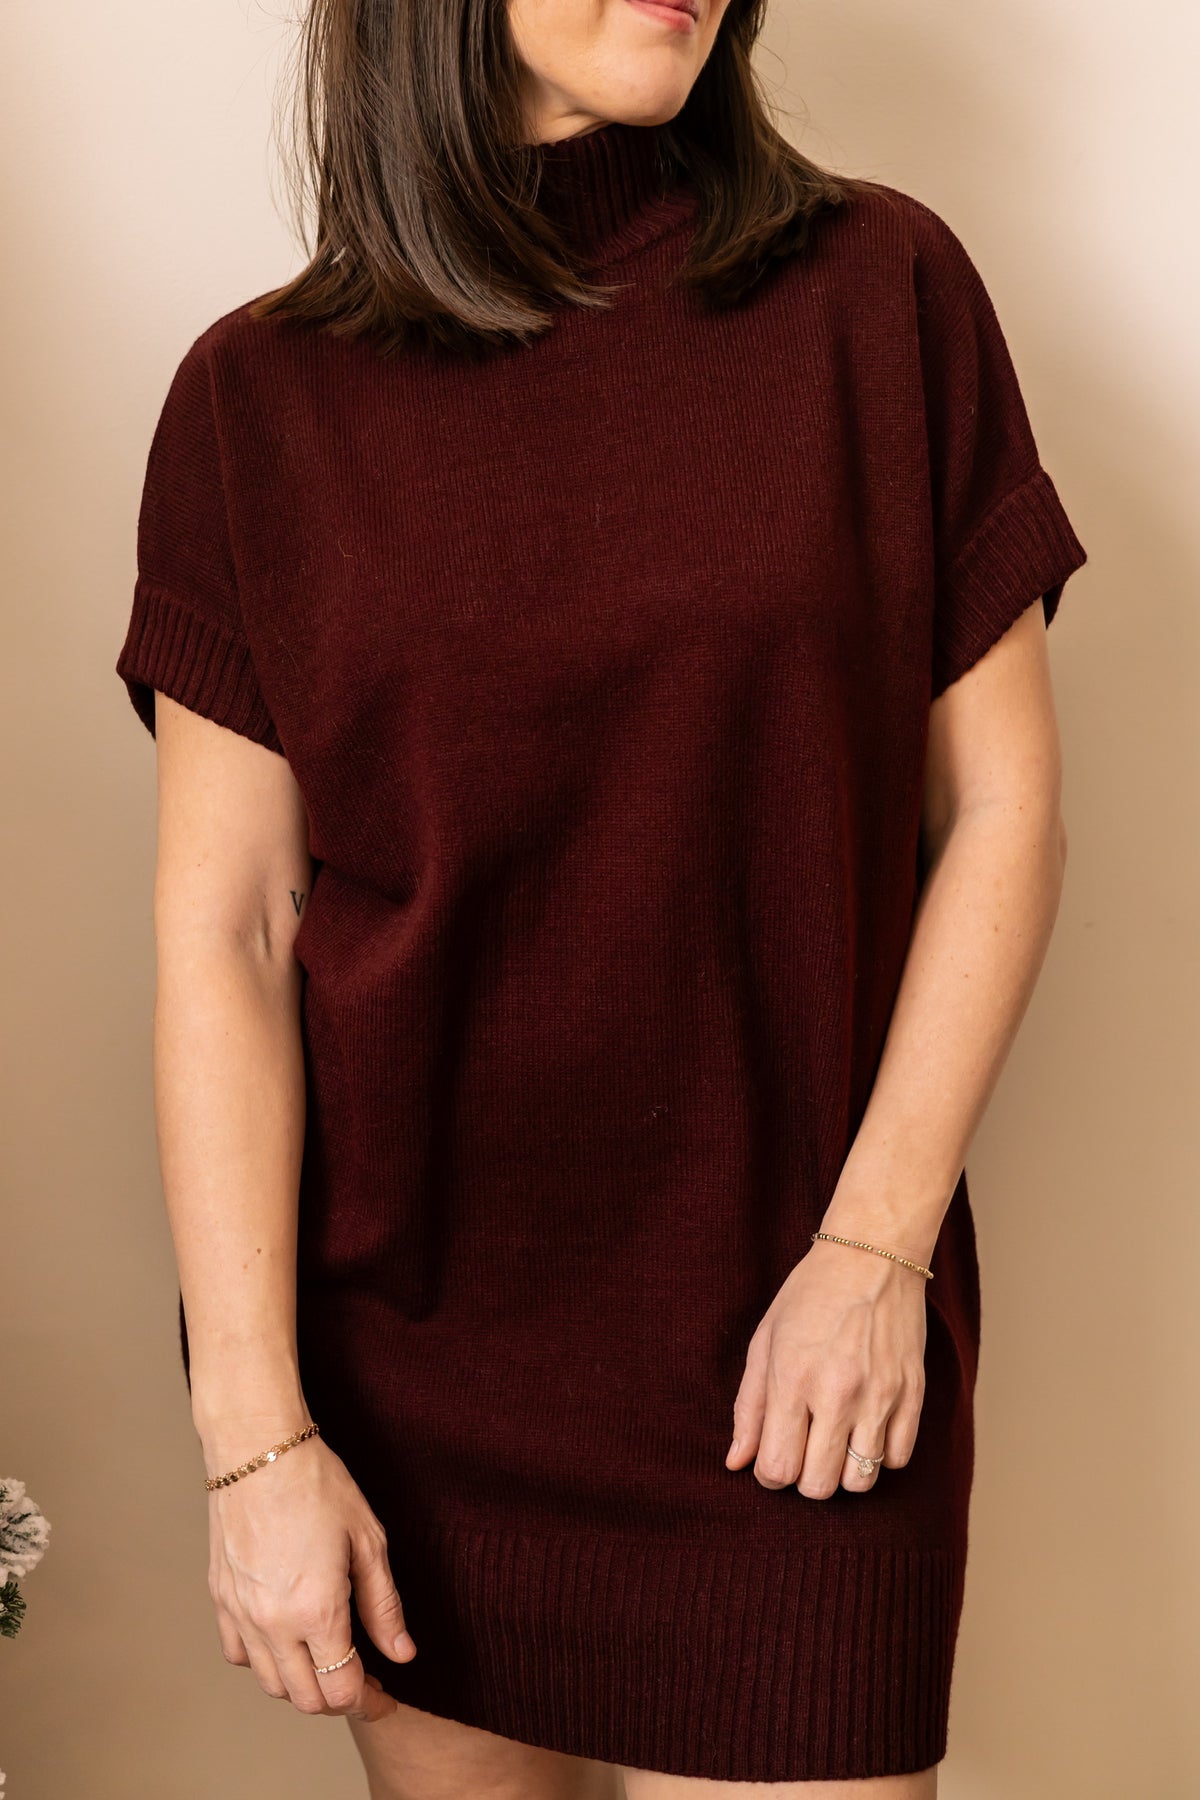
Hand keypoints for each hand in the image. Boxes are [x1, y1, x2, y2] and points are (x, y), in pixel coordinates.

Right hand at [204, 1426, 415, 1718]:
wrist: (258, 1450)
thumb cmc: (317, 1484)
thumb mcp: (367, 1540)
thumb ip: (384, 1605)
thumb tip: (402, 1653)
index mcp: (315, 1610)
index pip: (341, 1689)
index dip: (368, 1700)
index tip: (383, 1693)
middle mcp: (273, 1623)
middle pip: (305, 1698)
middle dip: (337, 1698)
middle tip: (360, 1677)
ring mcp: (241, 1614)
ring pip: (270, 1684)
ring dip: (301, 1683)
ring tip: (326, 1656)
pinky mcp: (220, 1599)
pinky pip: (239, 1655)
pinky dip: (263, 1660)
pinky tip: (285, 1637)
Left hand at [725, 1238, 927, 1496]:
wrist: (872, 1257)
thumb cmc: (810, 1295)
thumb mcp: (765, 1342)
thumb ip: (749, 1407)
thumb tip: (737, 1462)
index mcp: (793, 1379)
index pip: (779, 1468)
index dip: (770, 1474)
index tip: (773, 1456)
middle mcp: (838, 1394)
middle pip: (819, 1486)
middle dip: (804, 1477)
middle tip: (804, 1447)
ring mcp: (880, 1396)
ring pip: (861, 1482)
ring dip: (843, 1473)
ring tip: (836, 1441)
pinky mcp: (913, 1394)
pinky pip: (897, 1459)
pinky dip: (880, 1455)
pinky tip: (866, 1428)